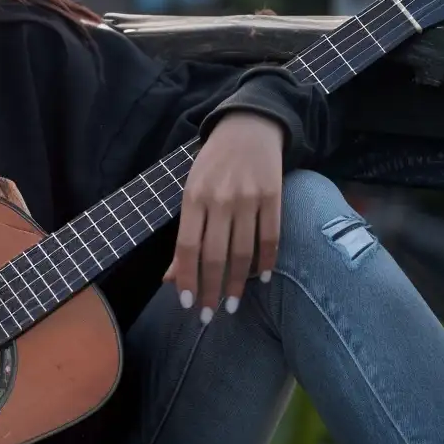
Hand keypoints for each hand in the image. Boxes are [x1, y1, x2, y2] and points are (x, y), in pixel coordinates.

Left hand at [164, 110, 285, 318]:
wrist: (248, 128)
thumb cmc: (213, 165)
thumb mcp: (191, 190)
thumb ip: (185, 233)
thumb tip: (170, 278)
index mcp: (193, 196)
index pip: (187, 246)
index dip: (187, 277)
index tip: (187, 304)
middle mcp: (219, 198)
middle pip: (215, 255)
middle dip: (210, 289)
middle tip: (209, 316)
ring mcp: (248, 198)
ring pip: (243, 252)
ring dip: (237, 284)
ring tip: (231, 304)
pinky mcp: (273, 197)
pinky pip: (270, 238)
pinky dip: (266, 262)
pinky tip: (261, 280)